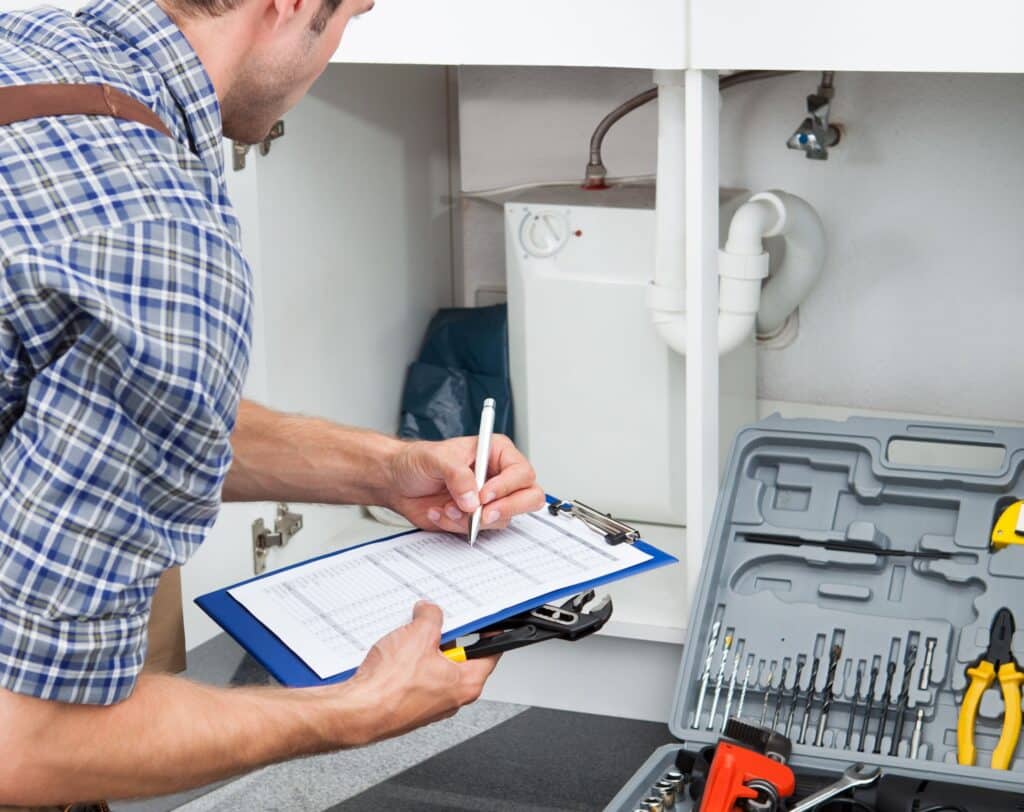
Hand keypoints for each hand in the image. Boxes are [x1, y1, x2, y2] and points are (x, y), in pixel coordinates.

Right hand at [341, 602, 497, 743]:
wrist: (359, 711)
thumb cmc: (391, 686)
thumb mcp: (419, 634)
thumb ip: (431, 616)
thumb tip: (430, 612)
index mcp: (466, 683)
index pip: (490, 654)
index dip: (488, 634)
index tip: (485, 623)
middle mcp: (451, 699)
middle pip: (457, 659)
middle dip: (443, 639)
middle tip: (430, 628)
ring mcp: (429, 705)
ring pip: (432, 668)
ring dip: (421, 652)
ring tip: (405, 645)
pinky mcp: (409, 707)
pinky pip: (414, 679)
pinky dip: (406, 667)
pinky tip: (392, 660)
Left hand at [386, 434, 545, 533]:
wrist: (397, 482)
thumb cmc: (417, 461)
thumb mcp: (435, 458)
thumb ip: (457, 474)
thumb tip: (473, 498)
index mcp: (496, 453)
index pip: (521, 472)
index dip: (507, 487)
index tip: (484, 495)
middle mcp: (498, 477)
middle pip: (529, 497)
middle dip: (506, 509)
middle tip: (483, 514)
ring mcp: (490, 500)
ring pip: (502, 519)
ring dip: (471, 518)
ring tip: (447, 506)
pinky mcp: (476, 519)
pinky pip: (479, 531)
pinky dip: (457, 526)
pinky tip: (440, 512)